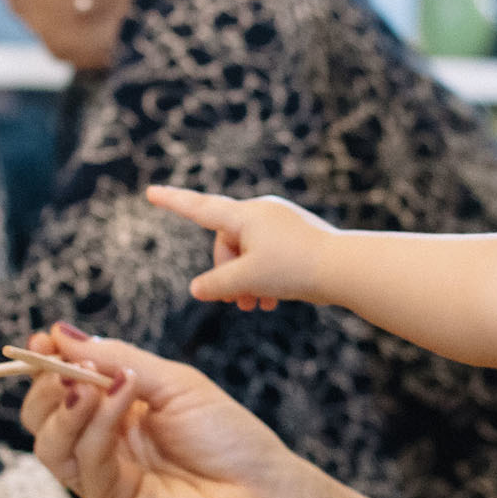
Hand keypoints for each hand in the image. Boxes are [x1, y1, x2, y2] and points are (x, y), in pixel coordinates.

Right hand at [19, 328, 295, 497]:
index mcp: (115, 413)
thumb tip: (62, 334)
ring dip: (68, 407)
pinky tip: (122, 398)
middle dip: (46, 387)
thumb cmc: (230, 439)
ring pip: (51, 446)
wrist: (267, 494)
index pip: (59, 389)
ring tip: (93, 383)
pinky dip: (99, 427)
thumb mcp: (174, 383)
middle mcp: (103, 446)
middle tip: (65, 366)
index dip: (45, 365)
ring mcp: (105, 480)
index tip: (42, 339)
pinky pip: (88, 466)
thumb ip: (118, 359)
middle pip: (42, 419)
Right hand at [145, 185, 337, 310]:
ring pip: (248, 252)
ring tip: (254, 306)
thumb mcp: (246, 280)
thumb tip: (197, 289)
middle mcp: (261, 211)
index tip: (150, 191)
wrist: (346, 267)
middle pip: (226, 244)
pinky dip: (264, 276)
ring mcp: (281, 221)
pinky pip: (269, 254)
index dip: (172, 202)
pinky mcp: (297, 234)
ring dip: (245, 281)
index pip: (199, 208)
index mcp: (244, 215)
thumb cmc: (295, 269)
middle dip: (227, 274)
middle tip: (238, 303)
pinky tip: (271, 300)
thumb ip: (216, 285)